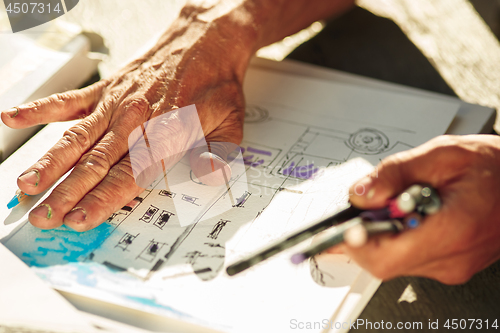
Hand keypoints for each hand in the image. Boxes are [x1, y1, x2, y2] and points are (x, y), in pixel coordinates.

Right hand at [1, 5, 256, 230]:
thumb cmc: (216, 83)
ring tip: (26, 185)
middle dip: (66, 193)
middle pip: (95, 162)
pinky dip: (41, 109)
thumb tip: (211, 177)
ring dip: (50, 163)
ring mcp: (117, 103)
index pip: (129, 174)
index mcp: (166, 133)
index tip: (78, 219)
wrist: (206, 40)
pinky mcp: (107, 87)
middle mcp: (136, 119)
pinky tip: (14, 117)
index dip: (101, 199)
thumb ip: (221, 155)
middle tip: (42, 216)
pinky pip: (70, 100)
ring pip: (77, 138)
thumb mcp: (232, 122)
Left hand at [334, 135, 499, 284]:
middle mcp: (452, 258)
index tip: (344, 224)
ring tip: (404, 201)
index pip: (385, 258)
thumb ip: (396, 173)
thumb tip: (361, 193)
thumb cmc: (495, 166)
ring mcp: (452, 266)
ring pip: (394, 259)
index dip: (356, 243)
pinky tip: (411, 211)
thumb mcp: (442, 154)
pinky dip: (398, 235)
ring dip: (384, 231)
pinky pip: (408, 256)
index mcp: (453, 230)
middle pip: (384, 260)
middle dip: (368, 231)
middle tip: (370, 202)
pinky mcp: (449, 264)